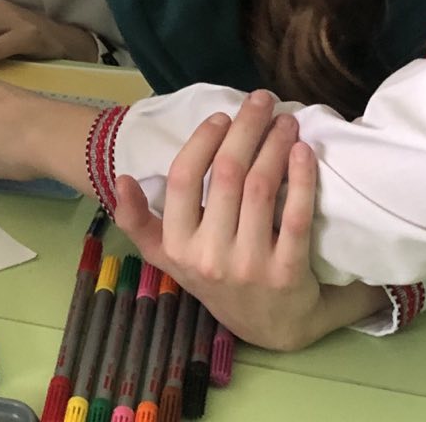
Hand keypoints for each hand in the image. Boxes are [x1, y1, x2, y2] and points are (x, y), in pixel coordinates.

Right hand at [113, 91, 379, 349]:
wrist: (272, 326)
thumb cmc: (216, 277)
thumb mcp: (169, 256)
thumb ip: (140, 221)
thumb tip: (121, 179)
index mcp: (177, 247)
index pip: (182, 179)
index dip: (202, 141)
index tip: (222, 116)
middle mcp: (210, 257)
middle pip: (227, 175)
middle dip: (246, 128)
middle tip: (261, 101)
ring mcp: (250, 266)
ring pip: (262, 189)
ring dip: (275, 145)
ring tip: (285, 121)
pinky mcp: (288, 273)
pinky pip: (297, 217)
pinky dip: (302, 179)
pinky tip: (304, 152)